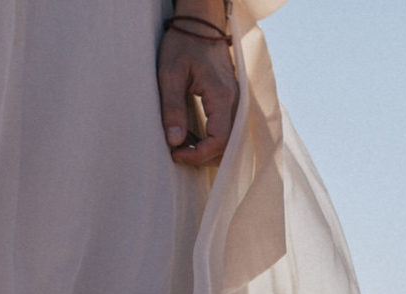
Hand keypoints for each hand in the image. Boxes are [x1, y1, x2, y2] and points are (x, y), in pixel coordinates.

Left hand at [158, 17, 238, 166]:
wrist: (201, 24)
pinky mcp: (231, 102)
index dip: (199, 154)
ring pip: (229, 142)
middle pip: (228, 146)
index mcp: (221, 96)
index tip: (176, 153)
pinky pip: (227, 130)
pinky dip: (210, 140)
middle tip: (177, 152)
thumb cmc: (183, 44)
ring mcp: (235, 103)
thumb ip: (172, 108)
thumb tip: (175, 141)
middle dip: (203, 157)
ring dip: (207, 150)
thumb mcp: (170, 74)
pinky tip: (190, 134)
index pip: (219, 140)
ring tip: (182, 143)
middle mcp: (234, 102)